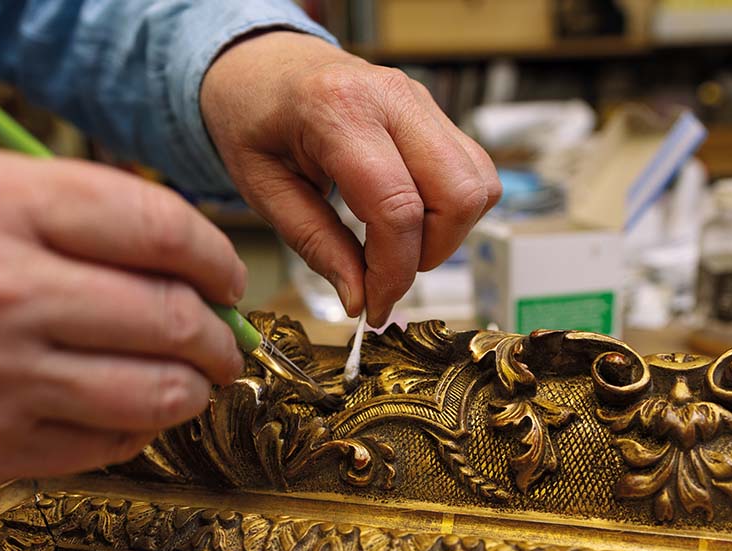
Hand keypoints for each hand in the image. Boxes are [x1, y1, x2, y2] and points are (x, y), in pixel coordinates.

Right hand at [0, 149, 247, 486]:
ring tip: (192, 377)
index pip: (156, 228)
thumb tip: (184, 258)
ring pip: (155, 394)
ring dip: (194, 388)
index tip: (227, 276)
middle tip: (224, 337)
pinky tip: (126, 408)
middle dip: (220, 334)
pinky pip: (107, 446)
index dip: (215, 257)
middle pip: (169, 318)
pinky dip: (138, 428)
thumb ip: (68, 210)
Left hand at [201, 31, 501, 326]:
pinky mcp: (436, 113)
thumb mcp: (263, 189)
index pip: (398, 208)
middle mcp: (393, 98)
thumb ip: (315, 245)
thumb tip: (359, 299)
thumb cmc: (252, 119)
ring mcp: (422, 101)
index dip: (394, 271)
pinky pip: (474, 172)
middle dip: (431, 254)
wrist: (261, 64)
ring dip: (448, 234)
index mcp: (338, 111)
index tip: (373, 304)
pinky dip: (453, 211)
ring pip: (479, 185)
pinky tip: (410, 218)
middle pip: (458, 196)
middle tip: (387, 273)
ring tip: (398, 245)